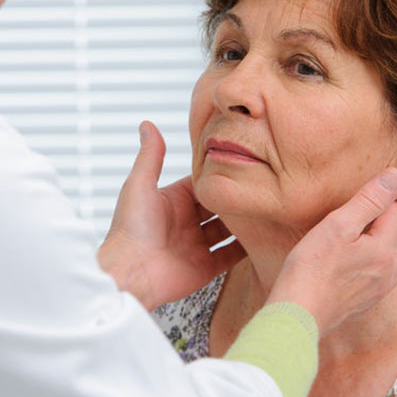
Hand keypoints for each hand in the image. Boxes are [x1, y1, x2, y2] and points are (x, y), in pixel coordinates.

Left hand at [98, 121, 245, 310]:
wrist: (130, 273)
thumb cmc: (130, 229)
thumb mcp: (140, 184)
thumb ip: (151, 155)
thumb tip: (147, 124)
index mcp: (172, 200)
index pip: (202, 183)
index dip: (220, 174)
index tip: (243, 162)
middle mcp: (185, 222)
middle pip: (218, 205)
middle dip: (235, 197)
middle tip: (261, 185)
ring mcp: (196, 245)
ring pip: (227, 230)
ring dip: (244, 222)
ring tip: (266, 208)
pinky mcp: (204, 267)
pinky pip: (230, 256)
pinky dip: (245, 249)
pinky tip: (262, 238)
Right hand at [266, 169, 396, 334]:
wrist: (297, 314)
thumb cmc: (311, 269)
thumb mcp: (338, 225)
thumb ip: (368, 200)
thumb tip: (395, 176)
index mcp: (387, 250)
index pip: (394, 211)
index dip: (377, 197)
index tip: (357, 193)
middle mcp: (391, 272)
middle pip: (396, 232)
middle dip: (382, 216)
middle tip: (355, 207)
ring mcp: (380, 289)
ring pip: (390, 252)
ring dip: (378, 237)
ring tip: (353, 228)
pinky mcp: (367, 301)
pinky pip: (380, 270)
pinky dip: (371, 257)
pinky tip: (350, 256)